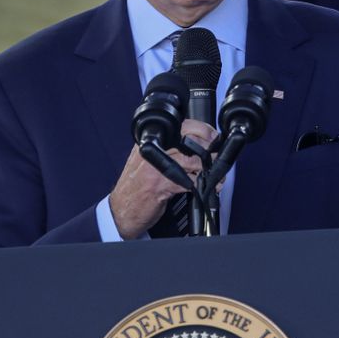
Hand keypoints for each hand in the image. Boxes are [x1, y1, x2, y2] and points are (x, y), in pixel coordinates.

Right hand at [108, 119, 217, 238]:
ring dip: (209, 167)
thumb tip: (192, 144)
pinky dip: (202, 185)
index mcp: (147, 143)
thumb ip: (163, 151)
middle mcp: (152, 152)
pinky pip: (189, 181)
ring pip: (192, 160)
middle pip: (188, 140)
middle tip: (217, 152)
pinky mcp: (162, 186)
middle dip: (208, 146)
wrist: (121, 211)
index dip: (200, 128)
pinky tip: (207, 187)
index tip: (212, 134)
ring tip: (216, 172)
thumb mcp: (144, 162)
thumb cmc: (134, 188)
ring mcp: (156, 168)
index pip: (178, 126)